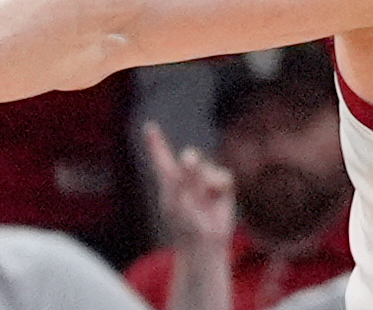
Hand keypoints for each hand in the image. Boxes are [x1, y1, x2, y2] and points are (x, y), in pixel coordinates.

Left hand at [144, 121, 235, 257]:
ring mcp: (204, 184)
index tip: (149, 127)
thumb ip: (183, 175)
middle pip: (189, 158)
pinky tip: (217, 197)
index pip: (161, 159)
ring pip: (207, 167)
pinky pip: (223, 175)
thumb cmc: (184, 225)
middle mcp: (186, 180)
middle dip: (191, 163)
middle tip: (189, 163)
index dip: (156, 143)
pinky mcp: (221, 189)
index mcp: (168, 183)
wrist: (204, 244)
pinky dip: (219, 184)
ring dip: (205, 179)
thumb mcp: (177, 199)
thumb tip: (191, 155)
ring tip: (204, 198)